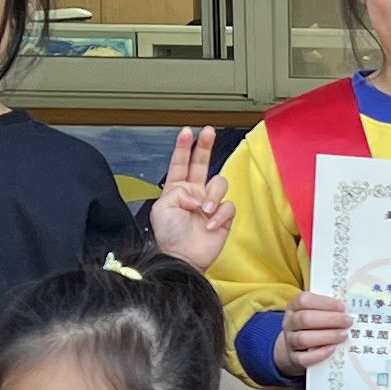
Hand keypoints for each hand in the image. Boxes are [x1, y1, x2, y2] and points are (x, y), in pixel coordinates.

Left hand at [145, 128, 233, 266]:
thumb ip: (178, 191)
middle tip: (209, 131)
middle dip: (205, 145)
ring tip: (204, 211)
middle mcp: (194, 192)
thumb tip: (199, 194)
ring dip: (212, 196)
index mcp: (176, 189)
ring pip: (219, 183)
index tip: (187, 131)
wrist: (183, 258)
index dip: (183, 146)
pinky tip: (210, 226)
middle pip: (202, 163)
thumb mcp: (162, 208)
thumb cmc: (169, 236)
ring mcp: (210, 203)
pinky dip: (219, 215)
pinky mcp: (223, 216)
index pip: (180, 162)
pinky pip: (228, 206)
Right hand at [276, 292, 350, 373]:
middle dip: (330, 319)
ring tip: (344, 335)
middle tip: (348, 321)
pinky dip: (319, 354)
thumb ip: (329, 309)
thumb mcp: (316, 312)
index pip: (304, 300)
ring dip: (327, 336)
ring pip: (303, 339)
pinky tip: (333, 349)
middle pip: (305, 319)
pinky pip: (304, 358)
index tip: (342, 307)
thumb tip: (349, 308)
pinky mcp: (294, 359)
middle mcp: (289, 323)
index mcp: (294, 307)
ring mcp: (290, 342)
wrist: (297, 348)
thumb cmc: (313, 326)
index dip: (324, 303)